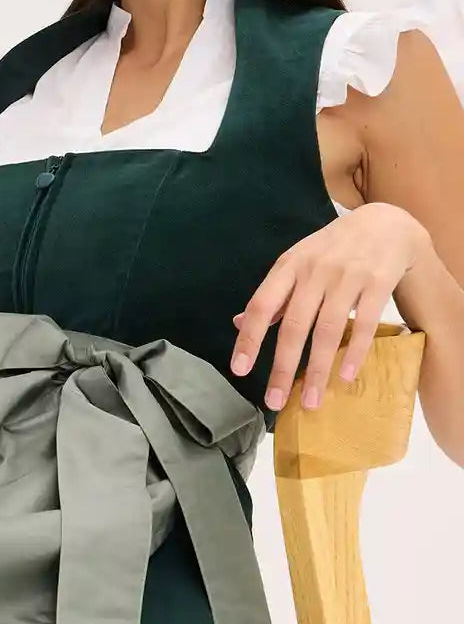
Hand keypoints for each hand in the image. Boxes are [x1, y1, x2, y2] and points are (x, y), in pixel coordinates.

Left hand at [229, 202, 431, 410]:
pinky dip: (355, 352)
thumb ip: (273, 295)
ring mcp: (347, 276)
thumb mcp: (297, 263)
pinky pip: (365, 322)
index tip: (240, 369)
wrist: (385, 222)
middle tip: (275, 402)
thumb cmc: (333, 249)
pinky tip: (346, 377)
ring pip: (328, 329)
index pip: (260, 305)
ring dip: (318, 370)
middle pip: (293, 325)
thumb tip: (239, 323)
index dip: (249, 338)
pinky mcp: (377, 282)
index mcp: (288, 266)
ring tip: (311, 401)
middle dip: (282, 368)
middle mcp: (314, 271)